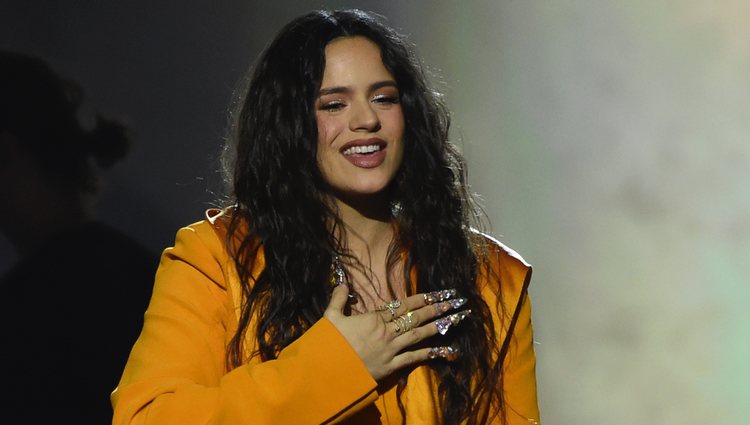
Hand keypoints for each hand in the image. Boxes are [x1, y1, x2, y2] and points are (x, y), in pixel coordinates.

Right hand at [323, 284, 469, 380]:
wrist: (327, 369)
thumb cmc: (328, 343)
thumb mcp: (330, 317)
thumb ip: (338, 299)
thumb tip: (342, 283)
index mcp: (374, 318)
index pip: (404, 305)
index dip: (423, 298)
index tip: (440, 293)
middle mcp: (387, 331)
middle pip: (417, 317)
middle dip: (438, 308)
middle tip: (457, 301)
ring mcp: (391, 349)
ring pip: (420, 334)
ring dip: (440, 326)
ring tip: (457, 319)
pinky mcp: (391, 366)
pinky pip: (414, 358)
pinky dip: (431, 353)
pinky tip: (446, 350)